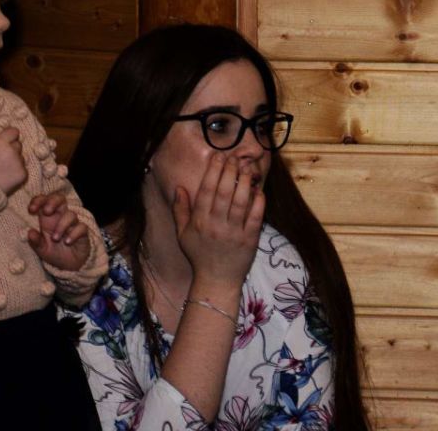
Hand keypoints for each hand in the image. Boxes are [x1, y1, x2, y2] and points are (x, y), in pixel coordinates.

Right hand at [0, 126, 26, 195]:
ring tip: (2, 169)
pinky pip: (23, 168)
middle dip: (12, 149)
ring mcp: (18, 162)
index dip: (9, 136)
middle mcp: (11, 150)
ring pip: (21, 157)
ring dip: (15, 160)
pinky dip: (17, 171)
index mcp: (0, 142)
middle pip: (18, 144)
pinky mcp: (23, 174)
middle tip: (1, 158)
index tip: (5, 142)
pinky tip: (6, 176)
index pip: (14, 131)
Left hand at [26, 193, 91, 271]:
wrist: (70, 266)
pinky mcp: (82, 232)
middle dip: (53, 201)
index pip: (44, 201)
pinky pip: (81, 227)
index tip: (31, 210)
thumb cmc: (55, 253)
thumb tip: (30, 233)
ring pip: (71, 215)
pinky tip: (68, 242)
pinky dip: (74, 233)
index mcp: (48, 218)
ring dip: (62, 225)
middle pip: (60, 199)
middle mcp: (60, 218)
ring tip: (56, 239)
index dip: (38, 201)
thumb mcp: (42, 249)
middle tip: (47, 211)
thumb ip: (36, 242)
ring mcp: (73, 224)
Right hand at [172, 154, 264, 294]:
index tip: (218, 157)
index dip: (212, 171)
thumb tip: (178, 187)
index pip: (206, 190)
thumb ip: (180, 210)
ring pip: (240, 202)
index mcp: (199, 222)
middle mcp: (216, 225)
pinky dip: (258, 202)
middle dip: (230, 171)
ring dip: (244, 182)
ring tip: (247, 168)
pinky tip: (259, 190)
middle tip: (234, 158)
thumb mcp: (182, 234)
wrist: (217, 281)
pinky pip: (255, 217)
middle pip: (224, 192)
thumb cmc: (199, 255)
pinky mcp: (250, 240)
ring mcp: (234, 233)